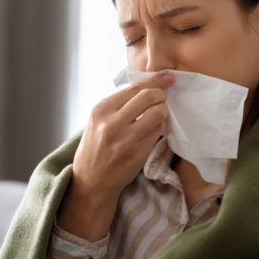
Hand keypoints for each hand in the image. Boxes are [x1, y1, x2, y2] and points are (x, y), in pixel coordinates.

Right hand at [56, 72, 173, 240]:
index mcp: (101, 109)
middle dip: (161, 95)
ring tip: (157, 116)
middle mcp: (112, 122)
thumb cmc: (96, 147)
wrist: (91, 181)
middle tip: (162, 99)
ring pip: (158, 113)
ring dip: (163, 112)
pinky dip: (160, 127)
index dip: (155, 80)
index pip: (135, 87)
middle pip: (149, 96)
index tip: (167, 78)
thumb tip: (147, 85)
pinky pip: (159, 131)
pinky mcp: (138, 153)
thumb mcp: (99, 120)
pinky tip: (154, 130)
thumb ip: (119, 104)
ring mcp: (126, 139)